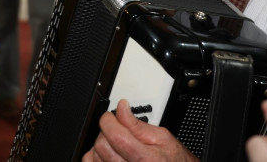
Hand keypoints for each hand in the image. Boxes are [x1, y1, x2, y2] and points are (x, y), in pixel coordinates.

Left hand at [82, 100, 198, 161]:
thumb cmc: (172, 160)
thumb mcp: (162, 137)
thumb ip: (137, 124)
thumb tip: (122, 108)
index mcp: (146, 159)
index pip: (116, 136)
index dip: (109, 120)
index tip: (111, 116)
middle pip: (102, 146)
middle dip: (105, 131)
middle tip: (115, 127)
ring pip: (93, 157)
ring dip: (100, 144)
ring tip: (114, 142)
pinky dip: (95, 157)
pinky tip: (107, 153)